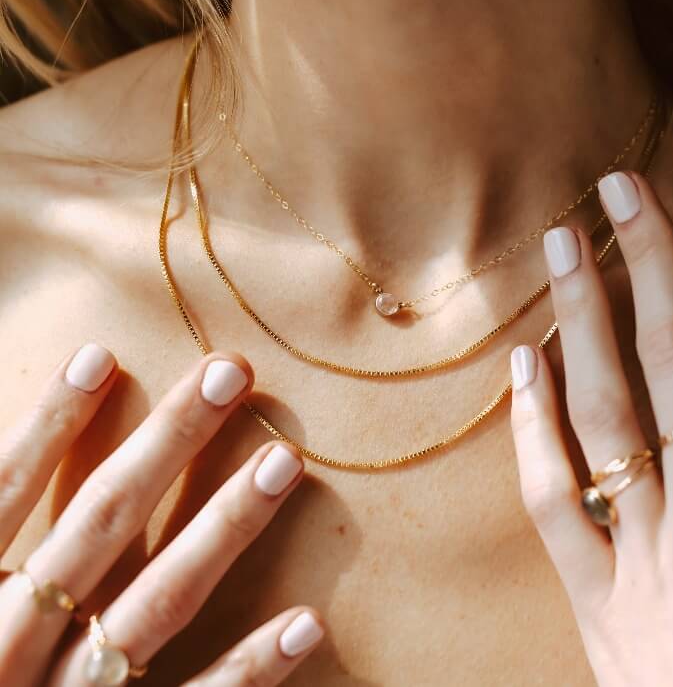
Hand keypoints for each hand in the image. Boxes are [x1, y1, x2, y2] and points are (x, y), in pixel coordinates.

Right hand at [0, 348, 323, 685]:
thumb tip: (11, 474)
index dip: (46, 428)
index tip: (101, 357)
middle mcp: (15, 649)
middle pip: (100, 527)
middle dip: (167, 444)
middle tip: (231, 374)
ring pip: (154, 604)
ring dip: (223, 529)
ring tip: (284, 462)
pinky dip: (245, 671)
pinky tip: (304, 623)